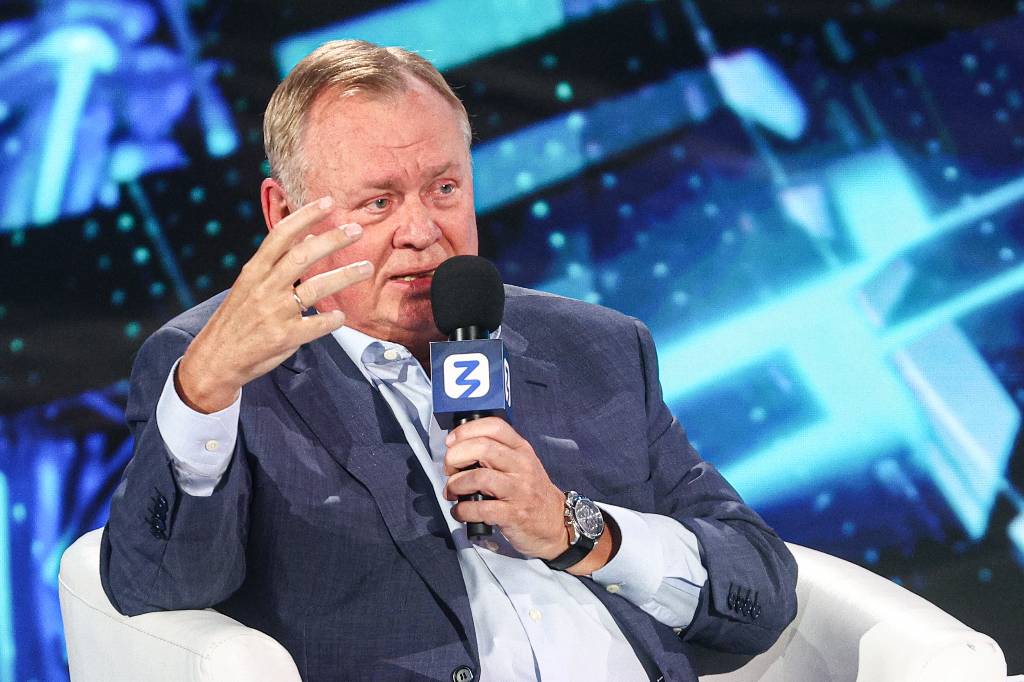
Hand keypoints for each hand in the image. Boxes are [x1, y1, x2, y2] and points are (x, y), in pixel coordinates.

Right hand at [177, 196, 372, 412]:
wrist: (216, 358)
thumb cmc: (238, 319)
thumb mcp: (249, 285)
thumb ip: (274, 265)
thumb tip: (307, 238)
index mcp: (254, 271)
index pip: (281, 235)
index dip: (305, 216)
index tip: (328, 202)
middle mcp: (264, 287)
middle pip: (303, 255)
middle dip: (332, 239)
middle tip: (356, 230)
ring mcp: (274, 312)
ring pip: (316, 287)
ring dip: (345, 275)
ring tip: (366, 268)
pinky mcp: (284, 337)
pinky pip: (317, 325)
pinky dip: (332, 319)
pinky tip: (341, 316)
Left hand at [443, 417, 569, 559]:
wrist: (556, 523)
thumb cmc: (531, 492)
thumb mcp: (521, 464)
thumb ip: (496, 453)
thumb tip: (458, 450)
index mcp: (521, 449)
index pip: (494, 426)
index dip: (466, 430)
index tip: (451, 442)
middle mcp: (522, 465)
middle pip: (482, 448)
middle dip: (456, 457)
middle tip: (449, 469)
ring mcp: (519, 490)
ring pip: (479, 477)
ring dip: (456, 484)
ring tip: (452, 492)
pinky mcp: (514, 514)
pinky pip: (481, 508)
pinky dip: (463, 510)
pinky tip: (460, 512)